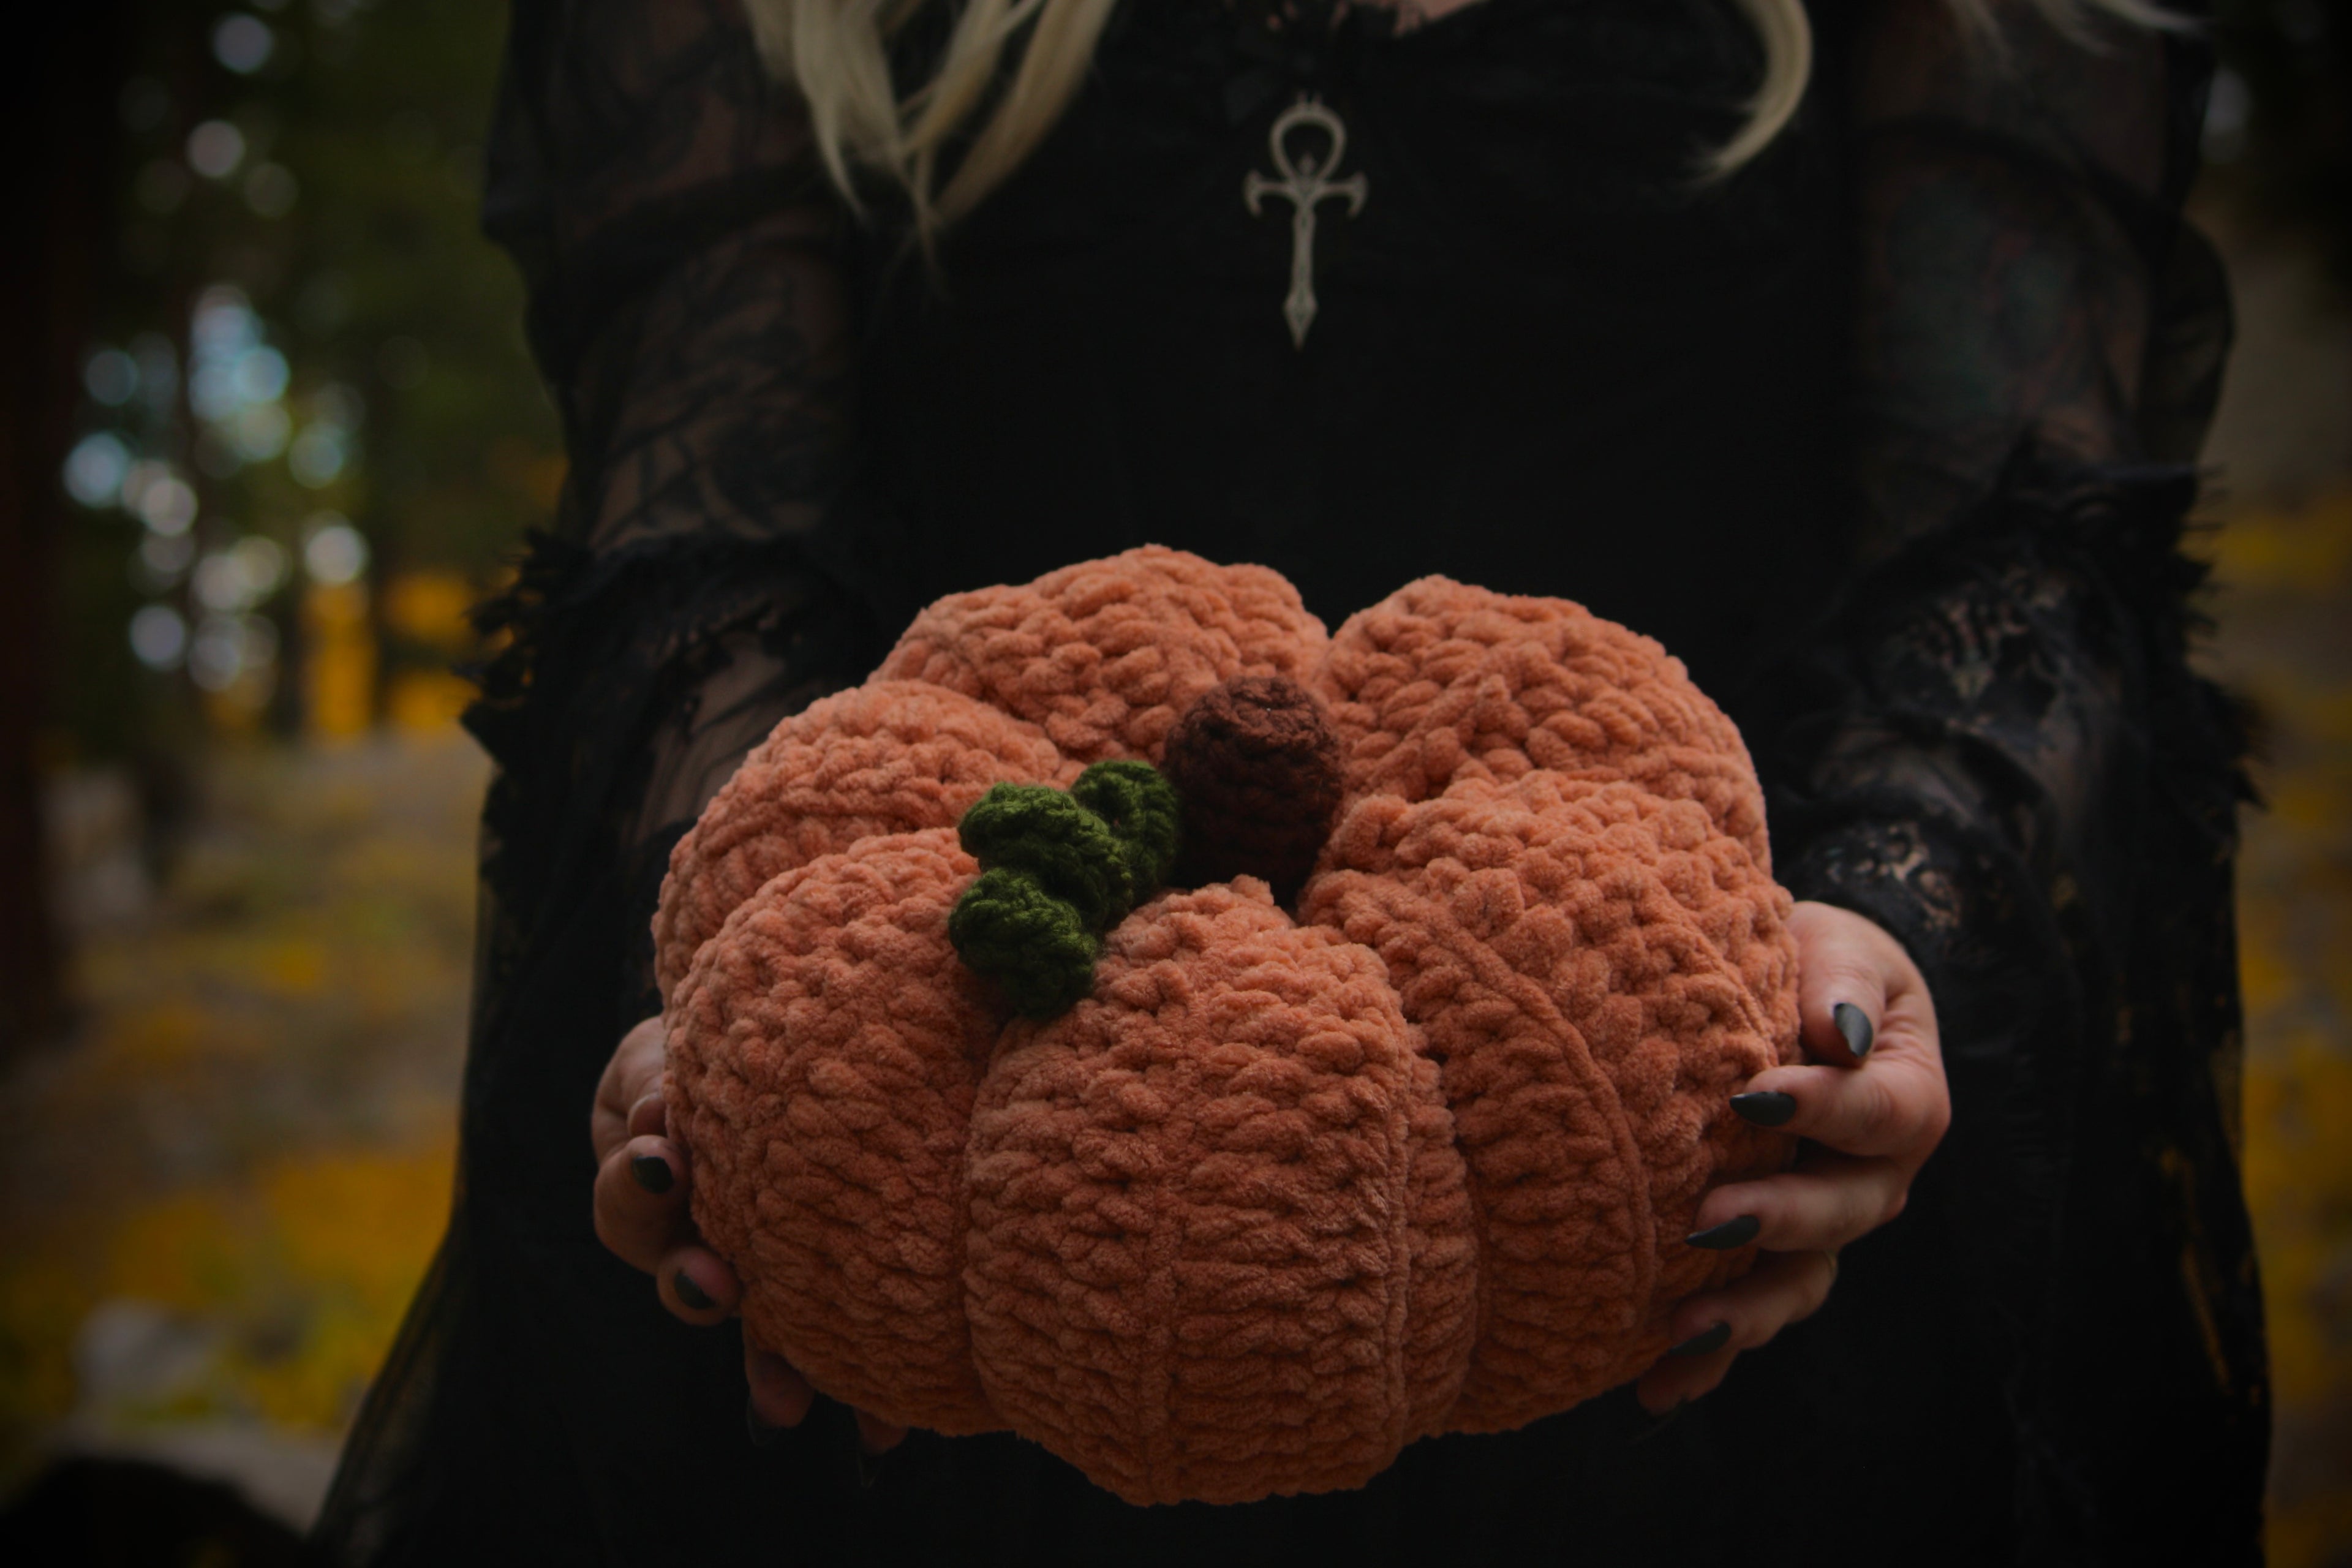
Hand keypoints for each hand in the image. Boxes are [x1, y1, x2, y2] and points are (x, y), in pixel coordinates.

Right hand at [590, 1016, 907, 1454]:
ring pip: (760, 1325)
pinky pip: (839, 1342)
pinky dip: (855, 1388)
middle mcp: (705, 1233)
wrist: (811, 1042)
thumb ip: (656, 1077)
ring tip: (785, 1400)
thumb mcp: (676, 1045)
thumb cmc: (729, 1039)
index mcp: (660, 1172)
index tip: (662, 1161)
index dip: (636, 1186)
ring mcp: (766, 1264)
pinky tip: (880, 1435)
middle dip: (695, 1287)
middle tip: (714, 1284)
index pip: (629, 1195)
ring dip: (769, 1360)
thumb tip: (662, 1111)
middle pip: (683, 1279)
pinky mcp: (834, 1284)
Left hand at [1634, 901, 1949, 1414]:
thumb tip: (1839, 1033)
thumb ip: (1839, 978)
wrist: (1771, 990)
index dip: (1824, 1109)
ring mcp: (1821, 1225)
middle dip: (1780, 1221)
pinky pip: (1747, 1310)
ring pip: (1799, 1282)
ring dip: (1743, 1312)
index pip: (1880, 1110)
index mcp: (1905, 1094)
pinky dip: (1708, 1357)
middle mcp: (1874, 1175)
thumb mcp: (1831, 944)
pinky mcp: (1765, 1256)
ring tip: (1681, 1328)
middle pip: (1844, 1212)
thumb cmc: (1803, 958)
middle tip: (1711, 1219)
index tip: (1752, 1096)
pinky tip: (1654, 1384)